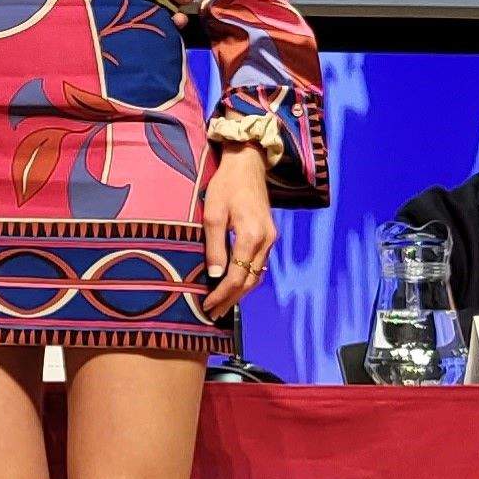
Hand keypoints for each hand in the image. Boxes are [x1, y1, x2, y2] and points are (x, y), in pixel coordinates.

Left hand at [198, 144, 274, 315]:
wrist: (247, 164)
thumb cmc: (226, 186)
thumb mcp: (212, 214)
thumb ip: (214, 246)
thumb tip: (215, 276)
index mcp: (252, 236)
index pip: (236, 277)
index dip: (222, 295)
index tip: (207, 306)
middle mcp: (266, 241)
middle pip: (250, 281)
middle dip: (231, 299)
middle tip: (214, 313)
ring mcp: (271, 238)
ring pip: (257, 274)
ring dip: (240, 292)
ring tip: (222, 304)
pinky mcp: (269, 235)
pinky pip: (260, 264)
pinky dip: (247, 278)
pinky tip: (235, 284)